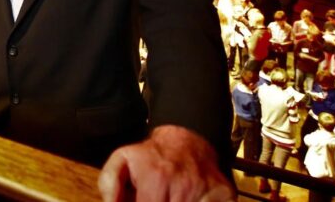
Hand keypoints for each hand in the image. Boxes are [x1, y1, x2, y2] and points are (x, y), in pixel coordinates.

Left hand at [98, 125, 234, 201]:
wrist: (187, 139)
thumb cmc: (152, 155)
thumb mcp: (122, 160)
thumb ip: (109, 184)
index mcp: (156, 178)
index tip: (143, 199)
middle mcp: (183, 186)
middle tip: (158, 195)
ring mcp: (205, 191)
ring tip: (170, 196)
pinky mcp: (225, 195)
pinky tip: (189, 198)